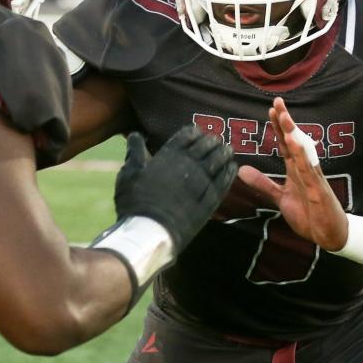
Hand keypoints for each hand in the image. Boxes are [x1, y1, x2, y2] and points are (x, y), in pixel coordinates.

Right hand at [115, 125, 236, 251]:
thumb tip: (135, 134)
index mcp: (169, 155)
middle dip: (212, 141)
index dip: (194, 132)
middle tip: (216, 140)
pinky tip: (233, 168)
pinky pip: (224, 181)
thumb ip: (135, 151)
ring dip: (224, 153)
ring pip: (218, 161)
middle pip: (206, 146)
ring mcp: (202, 181)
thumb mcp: (129, 172)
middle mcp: (189, 164)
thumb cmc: (135, 201)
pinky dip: (229, 172)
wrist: (150, 230)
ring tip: (228, 150)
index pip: (186, 136)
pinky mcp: (210, 200)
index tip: (198, 132)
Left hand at [237, 97, 348, 250]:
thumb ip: (263, 183)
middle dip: (285, 123)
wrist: (330, 234)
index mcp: (296, 170)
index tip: (271, 109)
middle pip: (294, 142)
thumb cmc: (310, 214)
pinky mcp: (318, 191)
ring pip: (302, 152)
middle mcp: (305, 169)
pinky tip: (295, 144)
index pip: (286, 144)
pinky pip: (309, 171)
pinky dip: (302, 157)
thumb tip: (242, 170)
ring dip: (293, 134)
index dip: (278, 127)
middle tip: (278, 102)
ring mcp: (313, 179)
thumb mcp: (280, 197)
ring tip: (284, 117)